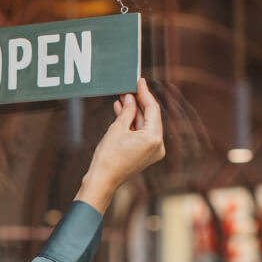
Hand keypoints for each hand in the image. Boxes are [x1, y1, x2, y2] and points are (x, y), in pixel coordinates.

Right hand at [76, 78, 165, 212]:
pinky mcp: (146, 154)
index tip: (139, 81)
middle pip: (151, 117)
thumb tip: (130, 98)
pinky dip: (133, 124)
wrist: (103, 180)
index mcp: (154, 138)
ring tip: (122, 99)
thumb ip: (127, 111)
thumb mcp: (117, 129)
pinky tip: (122, 113)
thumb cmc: (108, 157)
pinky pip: (142, 134)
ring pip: (145, 125)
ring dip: (134, 113)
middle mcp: (158, 145)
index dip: (144, 93)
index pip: (152, 109)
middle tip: (129, 89)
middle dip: (139, 103)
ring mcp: (153, 151)